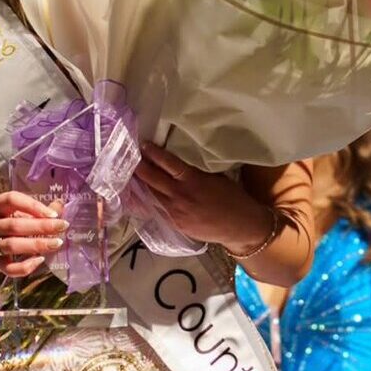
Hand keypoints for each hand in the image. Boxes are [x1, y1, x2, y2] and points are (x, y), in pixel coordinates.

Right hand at [0, 191, 68, 278]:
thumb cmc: (7, 227)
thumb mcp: (18, 214)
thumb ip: (38, 211)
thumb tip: (60, 205)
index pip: (11, 200)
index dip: (33, 206)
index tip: (53, 214)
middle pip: (14, 225)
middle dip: (41, 226)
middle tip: (62, 227)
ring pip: (12, 245)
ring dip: (36, 244)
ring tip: (56, 243)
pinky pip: (10, 268)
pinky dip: (26, 266)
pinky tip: (40, 260)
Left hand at [134, 143, 274, 248]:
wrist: (240, 226)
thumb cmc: (233, 198)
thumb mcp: (217, 178)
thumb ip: (197, 172)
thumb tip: (182, 165)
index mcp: (192, 179)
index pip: (168, 163)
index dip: (153, 153)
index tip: (143, 145)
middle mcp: (180, 194)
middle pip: (153, 179)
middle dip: (139, 168)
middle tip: (130, 159)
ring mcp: (176, 211)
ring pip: (152, 194)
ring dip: (141, 184)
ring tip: (131, 176)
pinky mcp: (175, 223)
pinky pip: (157, 210)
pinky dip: (148, 201)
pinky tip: (141, 196)